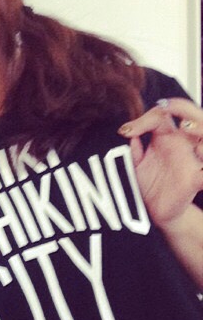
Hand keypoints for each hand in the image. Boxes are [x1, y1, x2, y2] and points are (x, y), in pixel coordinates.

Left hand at [119, 98, 202, 229]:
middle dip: (183, 108)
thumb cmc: (150, 184)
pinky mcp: (196, 179)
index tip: (124, 131)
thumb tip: (127, 133)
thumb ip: (133, 149)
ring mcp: (192, 161)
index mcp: (168, 138)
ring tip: (185, 127)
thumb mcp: (136, 164)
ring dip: (200, 129)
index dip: (145, 117)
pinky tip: (199, 159)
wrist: (158, 211)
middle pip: (194, 116)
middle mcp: (183, 145)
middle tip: (164, 109)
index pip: (163, 116)